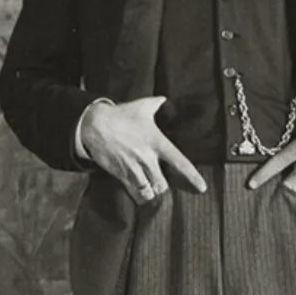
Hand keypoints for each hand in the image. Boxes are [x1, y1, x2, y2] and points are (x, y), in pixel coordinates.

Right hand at [80, 96, 206, 204]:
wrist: (94, 124)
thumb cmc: (120, 115)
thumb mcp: (141, 106)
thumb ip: (156, 103)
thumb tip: (164, 98)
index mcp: (157, 143)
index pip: (180, 162)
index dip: (192, 176)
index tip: (202, 187)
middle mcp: (147, 158)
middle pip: (162, 184)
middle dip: (162, 186)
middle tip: (160, 183)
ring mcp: (134, 168)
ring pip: (149, 190)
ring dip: (150, 192)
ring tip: (149, 189)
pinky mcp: (120, 174)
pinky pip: (134, 192)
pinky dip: (139, 196)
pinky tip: (140, 195)